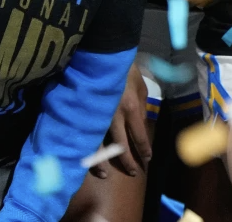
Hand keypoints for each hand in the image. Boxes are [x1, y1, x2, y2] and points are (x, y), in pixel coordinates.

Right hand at [93, 61, 151, 177]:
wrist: (103, 57)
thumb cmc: (124, 70)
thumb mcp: (141, 86)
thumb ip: (142, 106)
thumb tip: (142, 125)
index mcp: (131, 108)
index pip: (139, 135)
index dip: (143, 150)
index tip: (148, 159)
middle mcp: (114, 116)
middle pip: (120, 146)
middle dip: (126, 162)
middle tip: (132, 173)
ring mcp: (97, 117)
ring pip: (99, 147)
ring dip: (102, 163)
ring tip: (105, 174)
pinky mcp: (83, 115)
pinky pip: (84, 137)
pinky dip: (85, 151)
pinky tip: (85, 160)